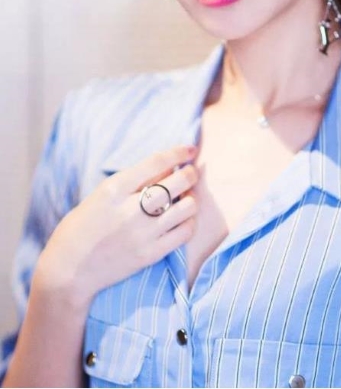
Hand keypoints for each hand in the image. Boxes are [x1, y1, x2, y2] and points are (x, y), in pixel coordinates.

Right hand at [34, 145, 198, 307]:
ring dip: (191, 198)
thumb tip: (166, 167)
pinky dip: (188, 222)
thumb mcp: (100, 195)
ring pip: (187, 206)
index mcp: (114, 189)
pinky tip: (182, 219)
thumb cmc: (81, 227)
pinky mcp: (150, 254)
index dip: (179, 152)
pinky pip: (184, 232)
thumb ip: (131, 182)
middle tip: (191, 173)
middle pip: (178, 182)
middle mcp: (131, 209)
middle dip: (190, 173)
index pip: (157, 162)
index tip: (190, 149)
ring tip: (184, 199)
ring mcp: (143, 233)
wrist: (68, 270)